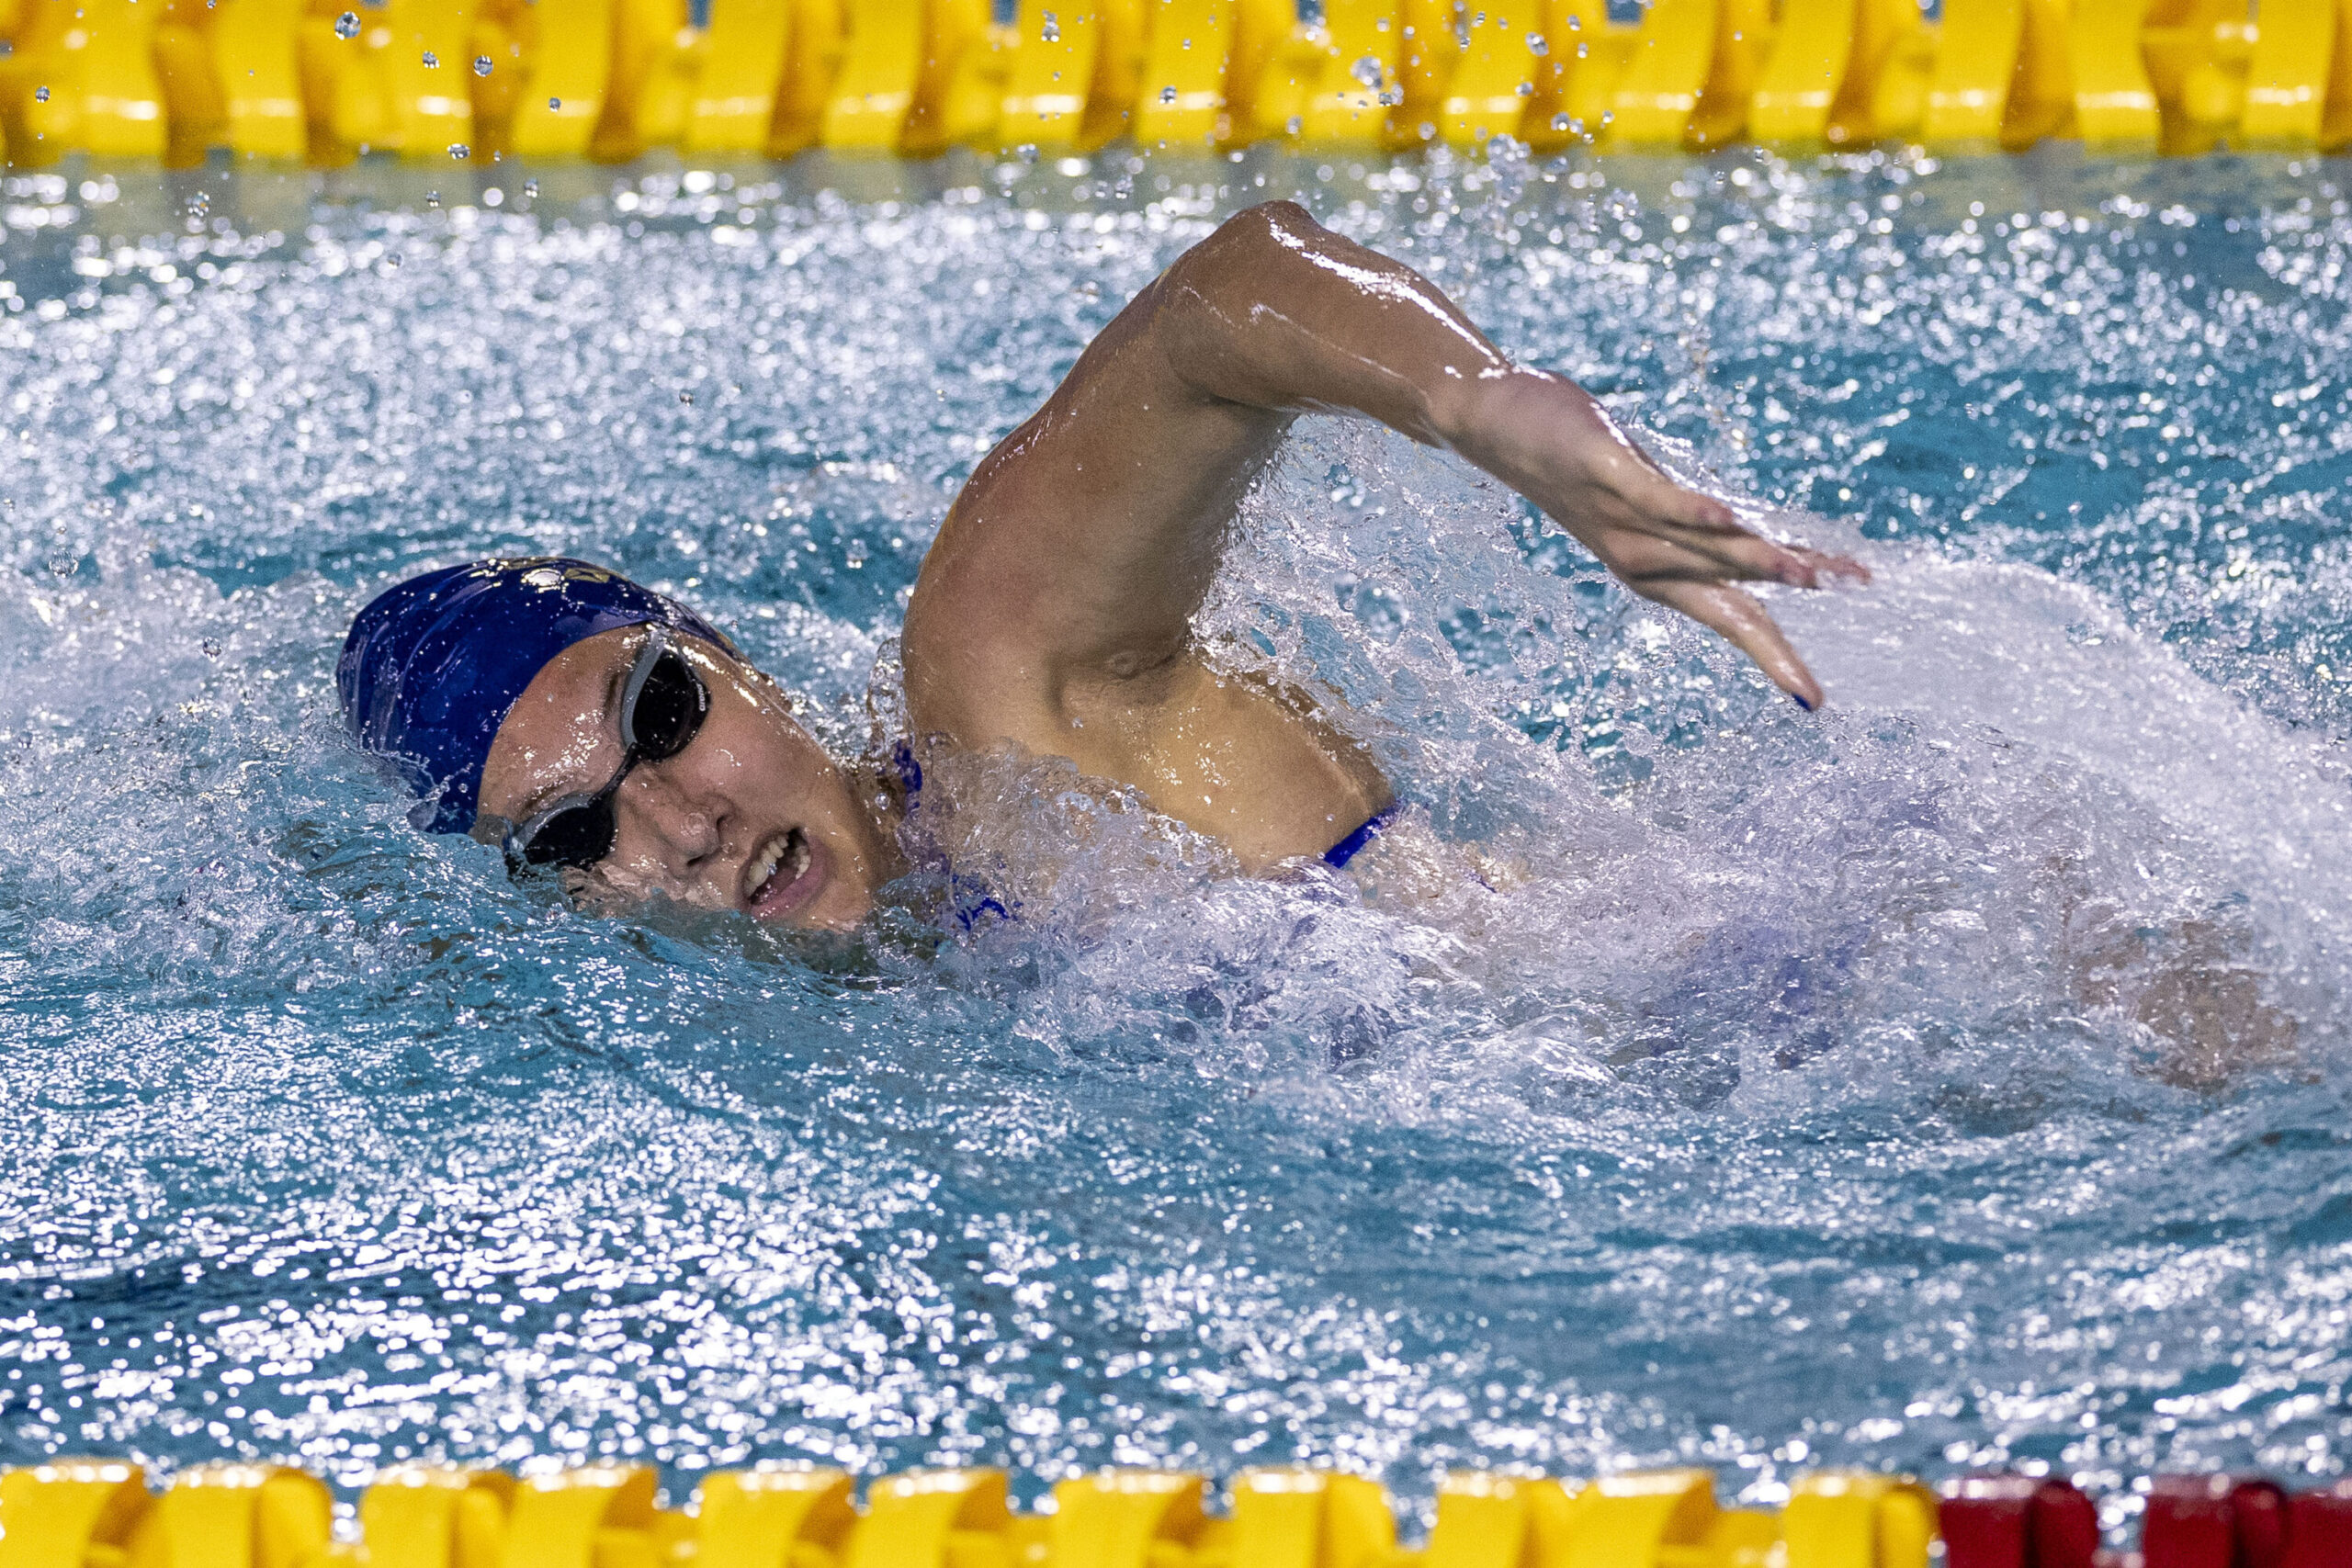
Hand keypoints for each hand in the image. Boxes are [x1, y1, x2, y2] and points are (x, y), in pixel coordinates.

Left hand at [1448, 371, 1867, 708]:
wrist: (1489, 423)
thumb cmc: (1576, 461)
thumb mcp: (1642, 499)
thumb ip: (1695, 521)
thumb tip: (1758, 536)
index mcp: (1654, 570)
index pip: (1730, 616)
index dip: (1773, 654)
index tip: (1815, 700)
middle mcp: (1640, 558)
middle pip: (1727, 598)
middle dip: (1776, 637)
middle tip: (1819, 679)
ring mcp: (1621, 517)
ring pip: (1703, 550)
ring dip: (1759, 561)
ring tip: (1813, 577)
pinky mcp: (1605, 470)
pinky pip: (1655, 497)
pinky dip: (1691, 510)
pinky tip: (1728, 518)